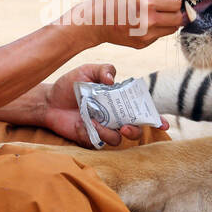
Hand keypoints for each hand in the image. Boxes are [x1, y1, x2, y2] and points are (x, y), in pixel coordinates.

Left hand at [41, 63, 168, 148]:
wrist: (48, 100)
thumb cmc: (70, 85)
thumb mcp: (86, 71)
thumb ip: (103, 70)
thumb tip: (112, 79)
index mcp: (118, 101)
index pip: (141, 110)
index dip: (154, 118)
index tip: (163, 123)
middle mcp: (114, 117)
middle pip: (135, 129)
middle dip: (136, 130)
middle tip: (126, 127)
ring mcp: (103, 129)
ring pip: (118, 139)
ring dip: (111, 133)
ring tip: (95, 121)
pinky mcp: (91, 139)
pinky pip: (99, 142)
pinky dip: (95, 134)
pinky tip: (84, 123)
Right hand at [61, 0, 184, 49]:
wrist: (94, 22)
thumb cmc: (113, 1)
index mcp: (147, 3)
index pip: (177, 4)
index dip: (175, 1)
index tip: (170, 0)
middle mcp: (149, 21)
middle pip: (178, 19)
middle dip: (176, 12)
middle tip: (168, 8)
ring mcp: (146, 35)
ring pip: (172, 29)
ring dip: (169, 22)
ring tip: (157, 15)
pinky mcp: (142, 44)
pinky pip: (159, 36)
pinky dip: (157, 30)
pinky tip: (144, 24)